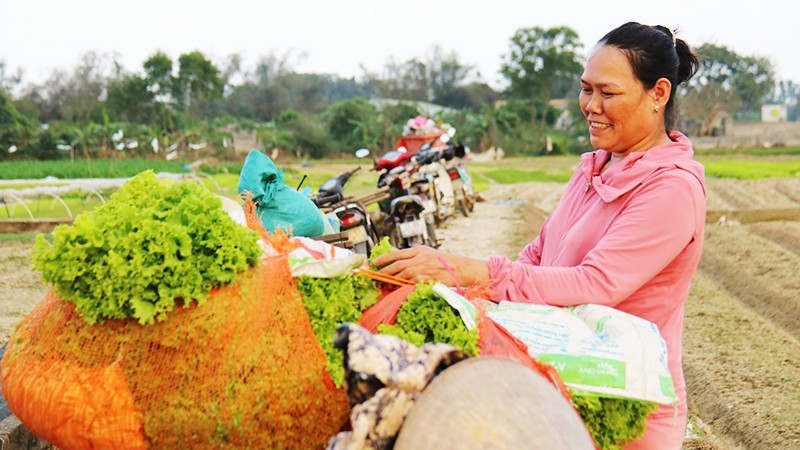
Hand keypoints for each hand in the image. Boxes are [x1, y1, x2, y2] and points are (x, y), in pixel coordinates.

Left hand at [373, 246, 489, 286]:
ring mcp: (424, 268)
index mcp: (419, 250)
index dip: (384, 258)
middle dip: (384, 270)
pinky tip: (397, 288)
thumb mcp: (428, 253)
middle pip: (397, 265)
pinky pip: (412, 282)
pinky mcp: (428, 278)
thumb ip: (413, 257)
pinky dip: (403, 285)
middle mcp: (420, 258)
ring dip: (391, 279)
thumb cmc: (444, 261)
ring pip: (403, 274)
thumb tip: (397, 263)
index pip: (397, 253)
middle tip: (375, 275)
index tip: (374, 262)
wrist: (460, 268)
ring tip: (383, 283)